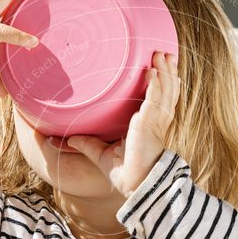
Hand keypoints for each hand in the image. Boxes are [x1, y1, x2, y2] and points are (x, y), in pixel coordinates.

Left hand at [65, 51, 180, 198]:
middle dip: (168, 71)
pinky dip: (155, 86)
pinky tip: (153, 73)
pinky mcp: (150, 125)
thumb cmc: (125, 172)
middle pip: (168, 90)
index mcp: (149, 125)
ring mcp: (156, 123)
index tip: (159, 66)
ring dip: (165, 72)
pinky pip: (155, 101)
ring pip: (166, 91)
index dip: (163, 82)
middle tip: (163, 52)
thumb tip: (69, 139)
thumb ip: (88, 144)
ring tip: (162, 55)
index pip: (160, 99)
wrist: (135, 185)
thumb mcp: (102, 154)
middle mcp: (156, 121)